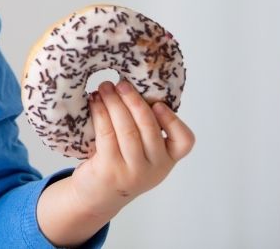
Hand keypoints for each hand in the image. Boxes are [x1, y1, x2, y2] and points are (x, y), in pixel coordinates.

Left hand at [69, 79, 195, 219]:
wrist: (98, 197)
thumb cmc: (121, 164)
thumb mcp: (142, 152)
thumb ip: (146, 128)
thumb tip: (135, 86)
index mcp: (167, 159)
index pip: (184, 141)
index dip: (173, 120)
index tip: (158, 103)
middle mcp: (154, 168)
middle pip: (149, 128)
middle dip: (134, 100)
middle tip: (121, 83)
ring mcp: (133, 171)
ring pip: (127, 130)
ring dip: (114, 103)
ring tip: (104, 88)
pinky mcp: (110, 170)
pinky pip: (107, 134)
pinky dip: (101, 113)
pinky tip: (95, 102)